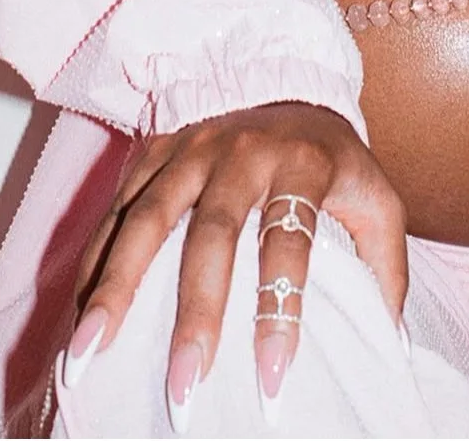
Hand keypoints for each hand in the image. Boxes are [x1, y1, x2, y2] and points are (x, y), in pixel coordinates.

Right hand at [60, 101, 407, 427]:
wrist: (284, 81)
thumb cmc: (332, 159)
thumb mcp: (378, 198)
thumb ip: (386, 266)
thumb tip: (388, 347)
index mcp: (303, 162)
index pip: (290, 239)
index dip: (282, 306)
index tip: (273, 378)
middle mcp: (241, 150)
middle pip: (211, 234)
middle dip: (195, 314)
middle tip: (184, 388)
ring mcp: (189, 147)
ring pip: (147, 220)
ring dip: (116, 289)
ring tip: (91, 355)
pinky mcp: (152, 150)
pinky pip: (116, 211)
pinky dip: (94, 264)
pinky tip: (80, 318)